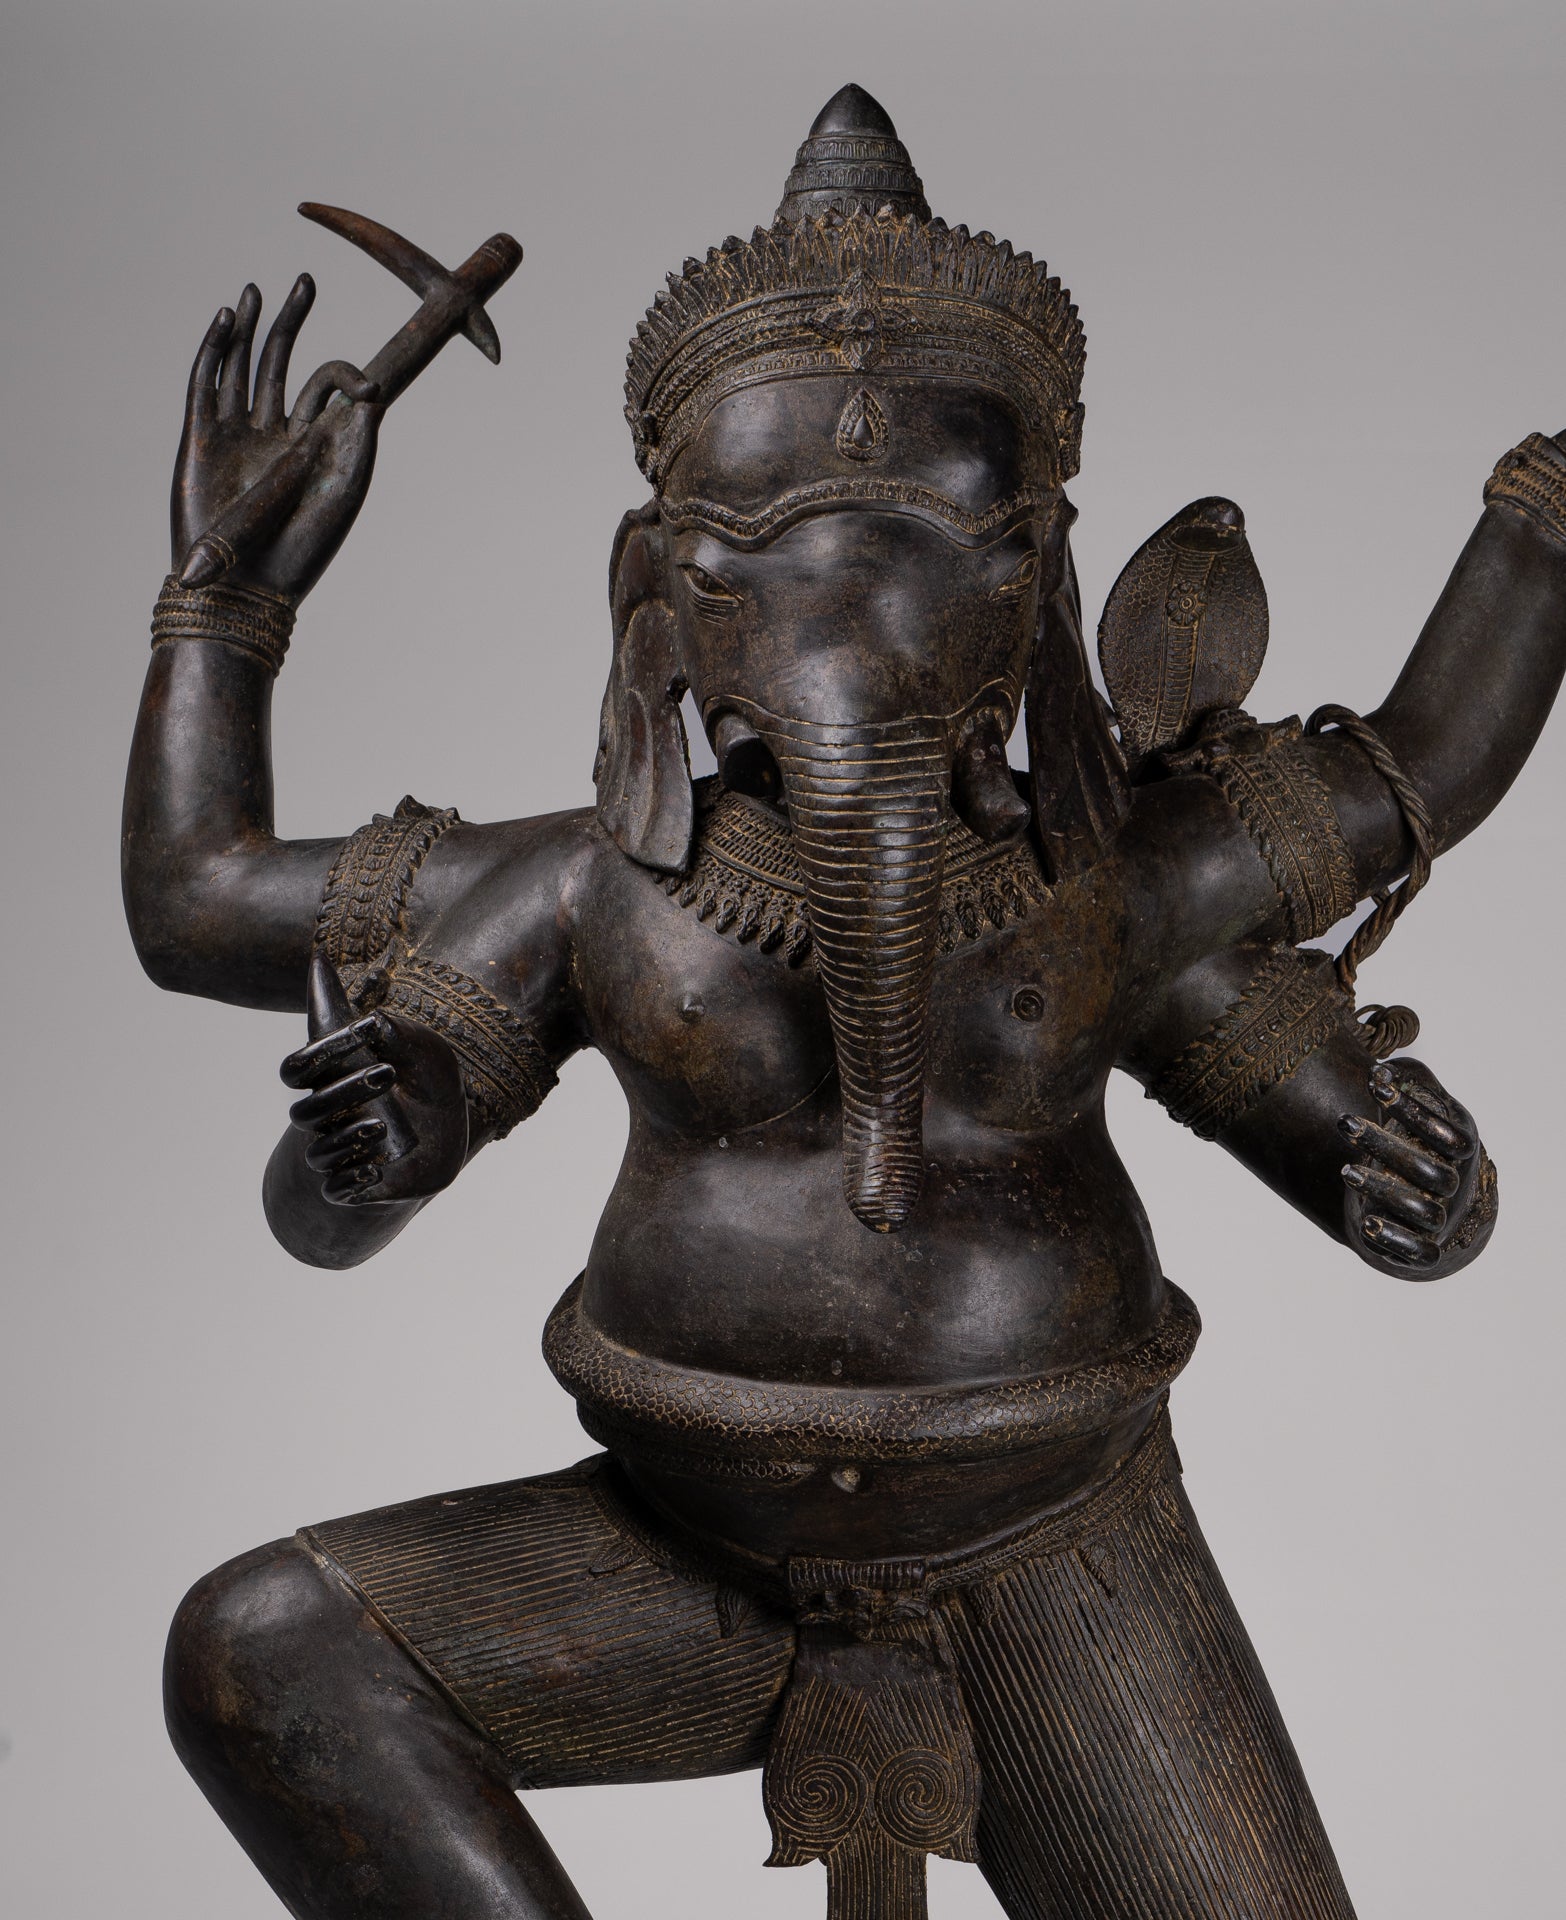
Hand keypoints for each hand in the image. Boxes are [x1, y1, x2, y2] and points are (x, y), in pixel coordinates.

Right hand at [171, 277, 381, 603]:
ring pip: (241, 366)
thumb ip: (362, 437)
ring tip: (256, 290)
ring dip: (249, 327)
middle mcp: (275, 434)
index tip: (366, 384)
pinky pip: (205, 383)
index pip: (328, 388)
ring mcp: (236, 434)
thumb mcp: (348, 487)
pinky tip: (226, 318)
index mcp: (315, 447)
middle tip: (306, 281)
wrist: (248, 585)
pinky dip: (214, 348)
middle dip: (292, 323)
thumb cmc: (305, 546)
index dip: (345, 374)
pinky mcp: (200, 437)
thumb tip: (372, 390)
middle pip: (282, 363)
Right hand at [280, 951, 466, 1204]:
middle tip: (386, 1073)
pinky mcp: (358, 1184)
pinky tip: (373, 1172)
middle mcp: (329, 1119)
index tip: (358, 1034)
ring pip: (318, 1154)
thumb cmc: (430, 1083)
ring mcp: (341, 1153)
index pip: (295, 1071)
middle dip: (341, 1093)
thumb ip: (397, 1032)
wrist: (456, 1133)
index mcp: (332, 1082)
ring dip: (346, 1139)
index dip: (313, 1055)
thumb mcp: (424, 1052)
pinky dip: (348, 1183)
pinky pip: (334, 1191)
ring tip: (382, 1126)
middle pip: (304, 1114)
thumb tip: (371, 1020)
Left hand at [1338, 1061, 1480, 1274]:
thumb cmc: (1419, 1144)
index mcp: (1460, 1152)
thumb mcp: (1418, 1114)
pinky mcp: (1426, 1248)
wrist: (1431, 1201)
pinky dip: (1395, 1240)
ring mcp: (1443, 1218)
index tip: (1376, 1084)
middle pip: (1431, 1172)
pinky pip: (1420, 1252)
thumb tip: (1381, 1072)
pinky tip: (1366, 1224)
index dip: (1415, 1110)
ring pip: (1422, 1210)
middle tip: (1343, 1122)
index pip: (1448, 1135)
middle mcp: (1456, 1186)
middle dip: (1386, 1146)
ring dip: (1383, 1191)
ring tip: (1346, 1170)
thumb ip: (1407, 1088)